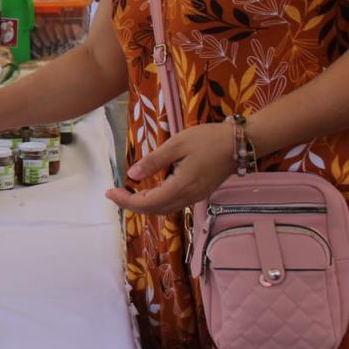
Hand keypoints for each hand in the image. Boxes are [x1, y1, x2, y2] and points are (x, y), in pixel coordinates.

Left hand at [105, 122, 237, 214]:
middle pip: (154, 210)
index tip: (109, 192)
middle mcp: (188, 197)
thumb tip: (131, 174)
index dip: (126, 200)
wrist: (240, 143)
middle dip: (131, 204)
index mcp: (182, 186)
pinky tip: (148, 190)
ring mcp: (195, 197)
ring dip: (144, 204)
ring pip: (164, 209)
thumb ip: (154, 160)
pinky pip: (173, 203)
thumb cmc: (208, 139)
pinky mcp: (199, 193)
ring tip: (127, 192)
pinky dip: (156, 201)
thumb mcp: (177, 144)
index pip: (147, 202)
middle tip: (114, 192)